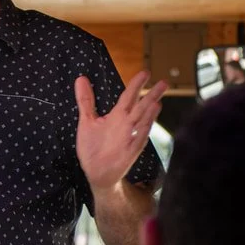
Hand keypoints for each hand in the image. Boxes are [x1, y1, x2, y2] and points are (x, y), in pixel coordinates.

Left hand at [75, 71, 167, 192]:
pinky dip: (141, 133)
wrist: (94, 172)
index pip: (128, 97)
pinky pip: (137, 142)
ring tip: (157, 102)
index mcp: (117, 116)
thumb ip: (86, 100)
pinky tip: (147, 125)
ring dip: (149, 114)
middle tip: (164, 83)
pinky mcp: (128, 153)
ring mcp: (129, 139)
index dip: (136, 85)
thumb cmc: (93, 147)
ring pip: (142, 123)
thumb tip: (81, 78)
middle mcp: (125, 125)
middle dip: (151, 96)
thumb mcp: (86, 121)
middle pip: (140, 108)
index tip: (145, 72)